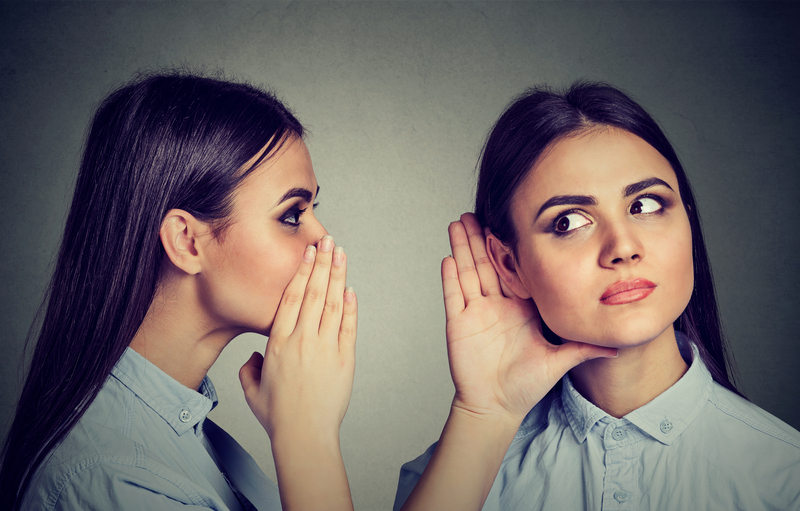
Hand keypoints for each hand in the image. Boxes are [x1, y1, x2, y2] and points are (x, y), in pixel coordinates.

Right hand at [239, 234, 356, 441]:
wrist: (304, 435)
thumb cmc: (278, 416)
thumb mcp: (252, 390)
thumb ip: (249, 369)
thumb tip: (254, 358)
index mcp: (278, 342)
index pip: (291, 297)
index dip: (301, 271)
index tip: (307, 252)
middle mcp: (302, 340)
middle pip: (313, 292)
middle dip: (321, 263)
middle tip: (327, 241)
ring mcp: (325, 348)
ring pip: (332, 303)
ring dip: (337, 276)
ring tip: (341, 254)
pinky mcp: (345, 360)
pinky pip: (348, 327)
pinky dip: (350, 306)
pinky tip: (350, 289)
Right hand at [443, 213, 615, 425]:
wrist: (497, 406)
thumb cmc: (525, 385)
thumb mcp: (559, 361)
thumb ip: (583, 348)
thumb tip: (617, 344)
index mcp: (519, 308)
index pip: (514, 270)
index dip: (510, 248)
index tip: (510, 223)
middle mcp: (496, 306)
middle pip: (486, 264)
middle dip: (479, 238)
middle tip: (475, 211)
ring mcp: (476, 313)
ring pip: (467, 273)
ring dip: (462, 248)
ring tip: (457, 223)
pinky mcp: (459, 325)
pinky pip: (454, 297)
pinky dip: (450, 278)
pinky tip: (448, 258)